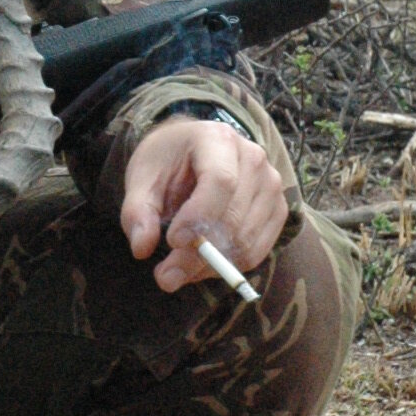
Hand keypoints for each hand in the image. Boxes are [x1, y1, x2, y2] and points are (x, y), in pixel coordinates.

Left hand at [121, 117, 288, 293]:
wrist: (191, 154)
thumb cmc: (166, 163)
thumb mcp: (141, 179)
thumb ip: (137, 212)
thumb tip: (142, 247)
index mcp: (218, 139)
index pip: (220, 181)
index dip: (199, 217)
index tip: (172, 242)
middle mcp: (254, 158)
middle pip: (233, 218)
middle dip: (197, 254)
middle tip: (165, 276)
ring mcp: (271, 185)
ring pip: (245, 241)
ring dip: (209, 266)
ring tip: (177, 269)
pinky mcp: (277, 210)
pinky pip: (256, 252)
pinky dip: (226, 267)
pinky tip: (199, 265)